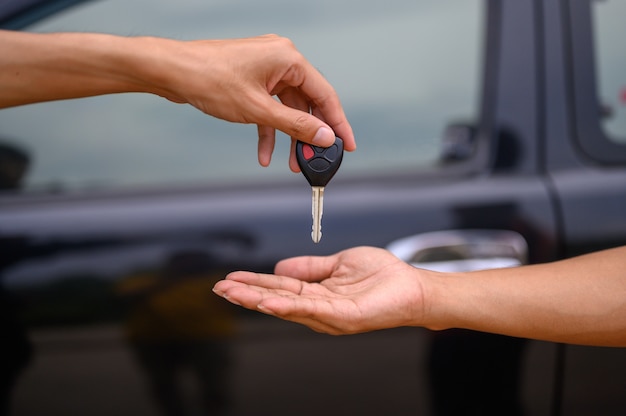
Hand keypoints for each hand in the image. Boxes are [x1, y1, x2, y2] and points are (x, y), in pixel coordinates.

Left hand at [1, 31, 354, 170]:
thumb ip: (295, 125)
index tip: (347, 146)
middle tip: (315, 160)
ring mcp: (265, 70)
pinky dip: (268, 130)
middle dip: (309, 135)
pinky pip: (269, 107)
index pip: (325, 95)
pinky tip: (265, 154)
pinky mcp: (251, 80)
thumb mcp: (258, 110)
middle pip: (307, 103)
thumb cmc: (210, 80)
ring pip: (287, 108)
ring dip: (288, 137)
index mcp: (289, 59)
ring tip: (292, 164)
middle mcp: (281, 60)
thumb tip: (324, 136)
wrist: (172, 71)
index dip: (338, 124)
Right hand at [213, 247, 426, 333]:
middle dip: (247, 294)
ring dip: (259, 300)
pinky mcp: (345, 316)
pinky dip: (287, 307)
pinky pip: (312, 311)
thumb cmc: (382, 276)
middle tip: (219, 288)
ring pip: (288, 306)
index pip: (278, 287)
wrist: (412, 286)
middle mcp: (319, 308)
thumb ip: (309, 267)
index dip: (254, 283)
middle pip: (277, 299)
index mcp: (316, 294)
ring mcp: (330, 315)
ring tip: (234, 293)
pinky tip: (268, 302)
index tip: (229, 279)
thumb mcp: (338, 263)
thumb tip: (278, 268)